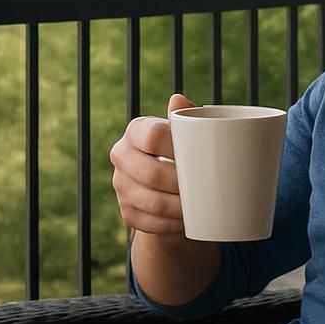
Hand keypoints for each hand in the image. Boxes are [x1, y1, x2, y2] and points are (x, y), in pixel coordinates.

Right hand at [110, 93, 194, 236]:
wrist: (170, 186)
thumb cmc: (182, 152)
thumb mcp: (185, 134)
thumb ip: (185, 117)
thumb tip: (178, 99)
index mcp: (136, 130)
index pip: (153, 137)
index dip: (177, 148)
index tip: (199, 156)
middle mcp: (120, 155)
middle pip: (152, 173)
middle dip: (181, 184)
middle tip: (204, 188)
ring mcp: (120, 185)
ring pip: (151, 202)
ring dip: (178, 207)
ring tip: (198, 206)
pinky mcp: (126, 212)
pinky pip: (148, 223)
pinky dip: (170, 225)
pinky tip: (184, 222)